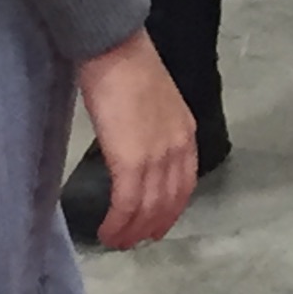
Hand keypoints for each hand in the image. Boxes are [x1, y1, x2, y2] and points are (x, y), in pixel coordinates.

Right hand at [76, 29, 197, 250]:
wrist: (117, 51)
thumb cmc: (128, 69)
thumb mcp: (154, 103)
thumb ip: (153, 129)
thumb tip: (137, 147)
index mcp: (185, 132)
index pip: (185, 182)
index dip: (172, 208)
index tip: (158, 224)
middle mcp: (177, 148)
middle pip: (169, 201)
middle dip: (151, 226)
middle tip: (133, 241)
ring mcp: (156, 156)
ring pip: (148, 208)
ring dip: (131, 231)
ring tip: (116, 242)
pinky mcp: (131, 161)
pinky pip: (126, 204)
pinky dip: (117, 223)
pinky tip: (106, 231)